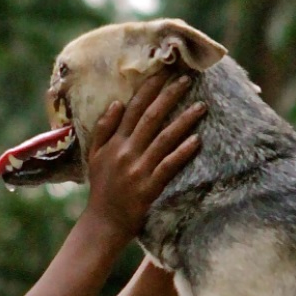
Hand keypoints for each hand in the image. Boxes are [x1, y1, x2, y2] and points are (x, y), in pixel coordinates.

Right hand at [83, 73, 204, 238]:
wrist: (104, 222)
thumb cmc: (102, 188)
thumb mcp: (95, 156)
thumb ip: (104, 129)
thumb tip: (117, 103)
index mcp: (114, 142)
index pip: (133, 108)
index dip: (148, 89)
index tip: (163, 73)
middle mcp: (126, 151)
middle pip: (151, 117)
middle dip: (169, 96)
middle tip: (186, 79)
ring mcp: (139, 169)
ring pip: (164, 138)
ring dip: (183, 120)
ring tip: (201, 106)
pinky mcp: (150, 186)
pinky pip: (169, 165)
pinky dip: (183, 152)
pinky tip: (197, 140)